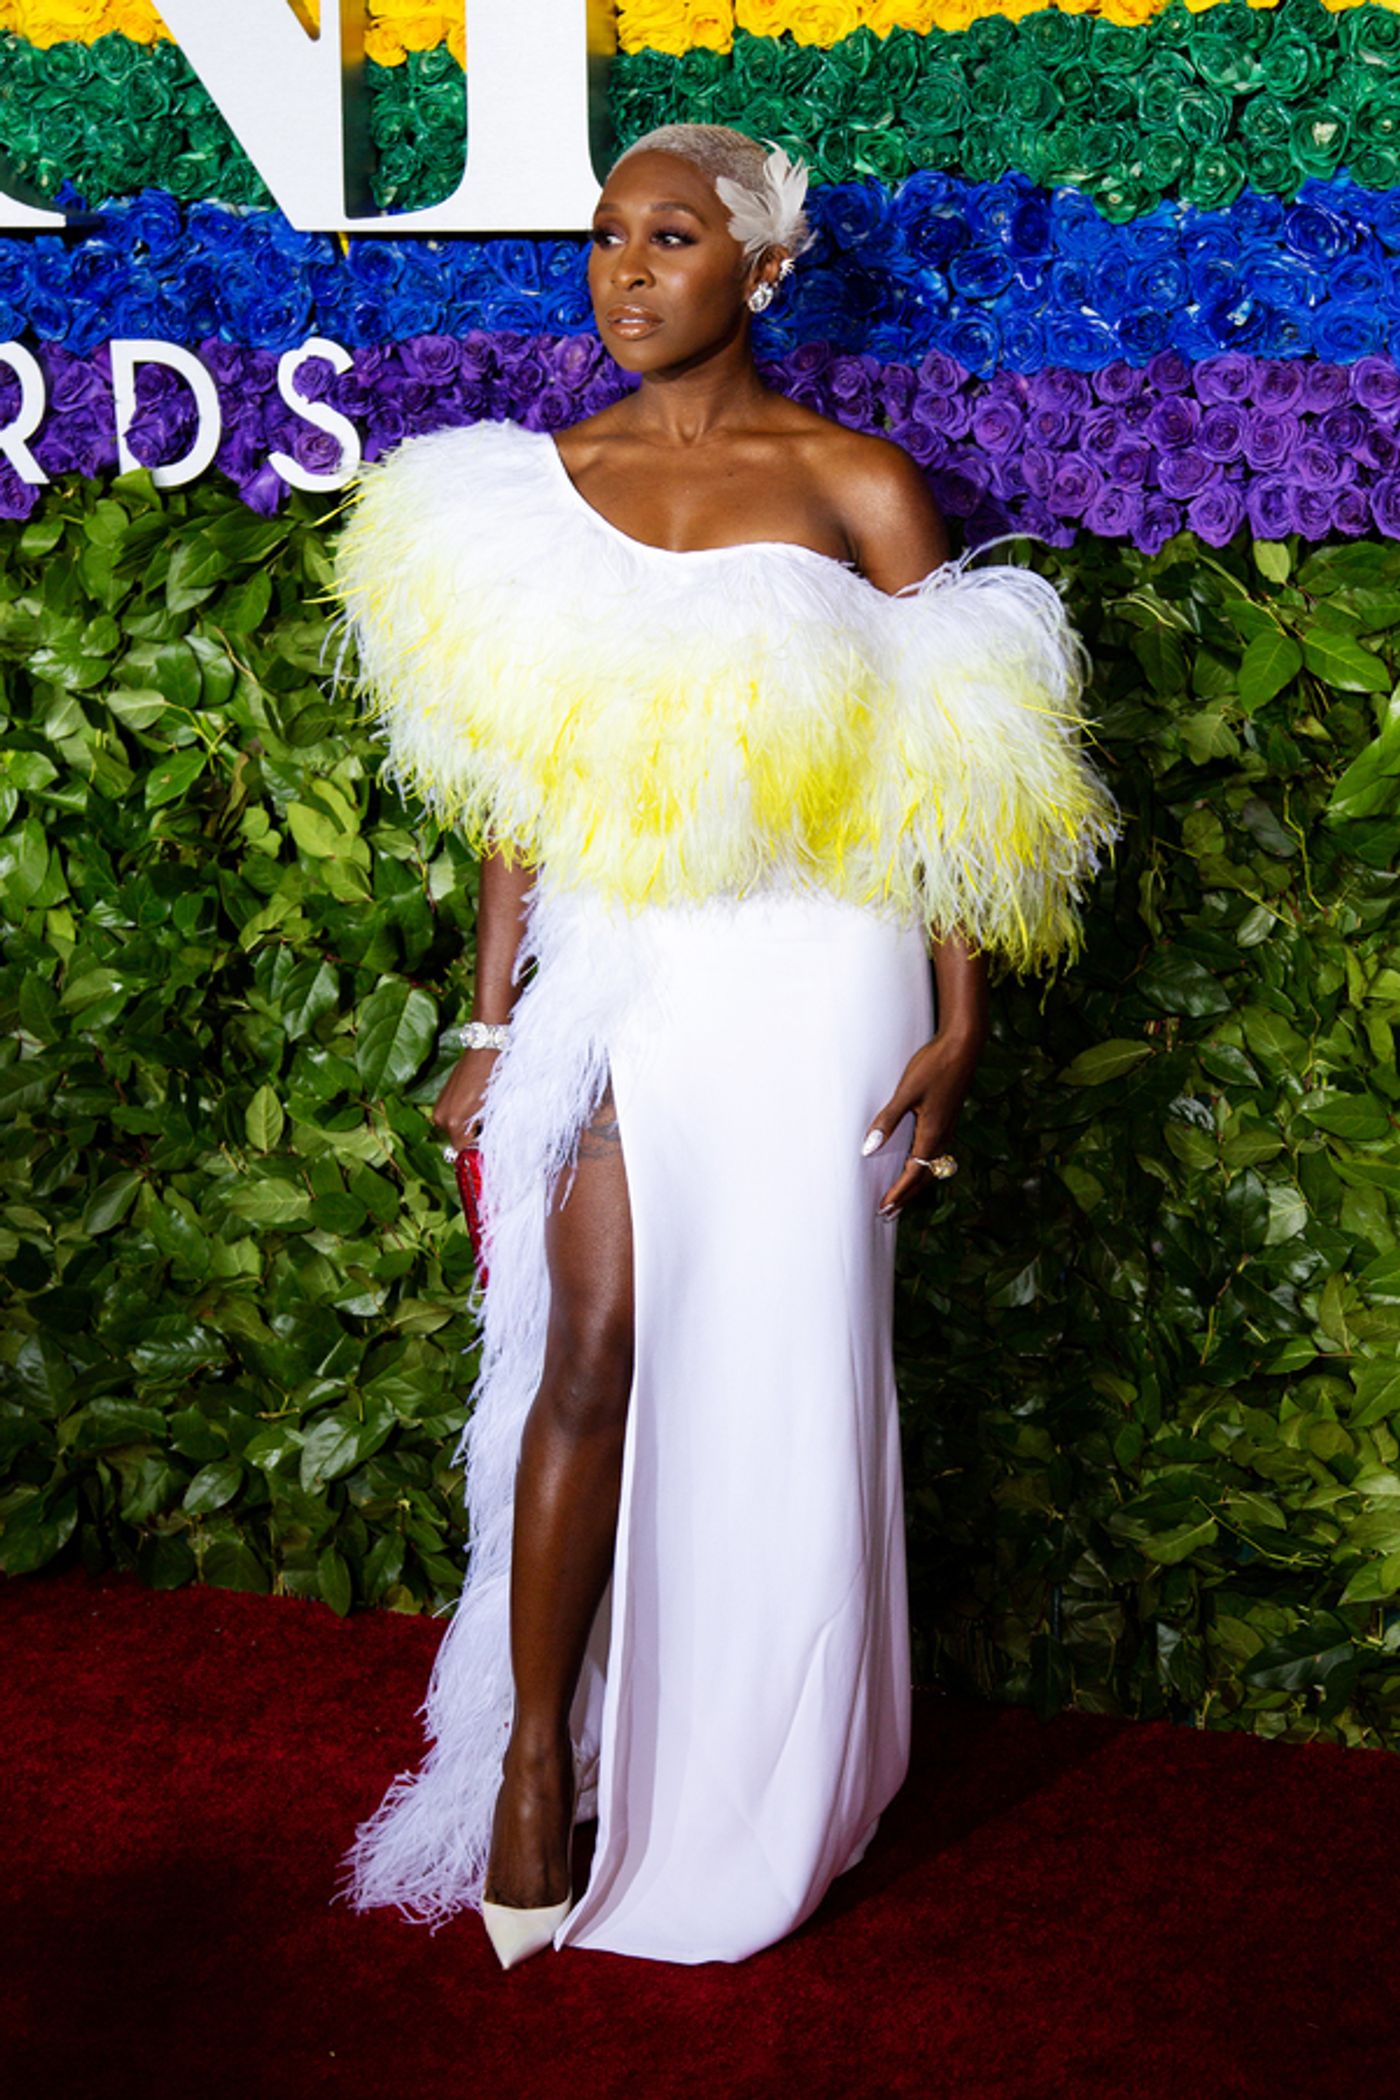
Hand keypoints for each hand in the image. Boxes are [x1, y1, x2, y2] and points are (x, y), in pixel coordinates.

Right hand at [431, 1045, 501, 1151]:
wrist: (486, 1048)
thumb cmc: (494, 1077)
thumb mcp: (494, 1110)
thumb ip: (486, 1134)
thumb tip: (486, 1150)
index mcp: (454, 1123)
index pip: (463, 1152)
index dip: (477, 1153)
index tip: (490, 1150)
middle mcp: (441, 1118)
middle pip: (457, 1143)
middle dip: (473, 1140)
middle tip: (491, 1128)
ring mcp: (439, 1108)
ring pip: (455, 1131)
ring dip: (469, 1129)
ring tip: (485, 1114)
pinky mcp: (441, 1099)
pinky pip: (453, 1118)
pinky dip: (464, 1118)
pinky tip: (478, 1106)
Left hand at [862, 1036, 979, 1221]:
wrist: (963, 1046)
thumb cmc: (934, 1066)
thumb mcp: (906, 1093)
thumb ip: (887, 1121)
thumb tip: (869, 1149)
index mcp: (933, 1134)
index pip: (913, 1175)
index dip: (897, 1193)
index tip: (884, 1209)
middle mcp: (943, 1136)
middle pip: (924, 1177)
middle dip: (906, 1197)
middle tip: (888, 1213)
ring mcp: (947, 1128)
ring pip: (931, 1167)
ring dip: (914, 1185)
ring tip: (900, 1197)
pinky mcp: (947, 1118)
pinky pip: (934, 1153)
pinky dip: (922, 1168)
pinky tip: (914, 1164)